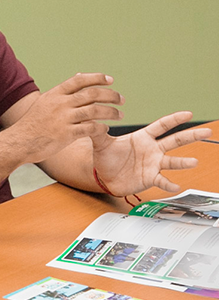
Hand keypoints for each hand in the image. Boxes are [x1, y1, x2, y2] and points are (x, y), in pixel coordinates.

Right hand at [7, 73, 122, 162]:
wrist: (19, 142)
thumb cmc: (33, 123)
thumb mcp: (45, 102)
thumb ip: (64, 91)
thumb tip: (80, 75)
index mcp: (55, 94)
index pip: (80, 80)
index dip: (97, 78)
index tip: (111, 80)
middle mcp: (60, 103)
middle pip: (92, 94)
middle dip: (111, 95)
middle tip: (121, 99)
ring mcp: (63, 118)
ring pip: (94, 111)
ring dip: (111, 112)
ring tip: (120, 115)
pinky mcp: (66, 134)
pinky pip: (90, 128)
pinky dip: (101, 128)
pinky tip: (106, 129)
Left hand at [92, 111, 210, 194]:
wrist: (103, 176)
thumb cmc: (105, 157)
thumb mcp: (100, 143)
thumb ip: (97, 132)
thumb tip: (91, 120)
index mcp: (142, 137)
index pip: (161, 126)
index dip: (174, 119)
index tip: (188, 113)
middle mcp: (152, 150)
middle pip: (175, 141)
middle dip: (191, 136)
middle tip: (207, 131)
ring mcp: (153, 164)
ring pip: (172, 161)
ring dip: (184, 162)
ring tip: (194, 161)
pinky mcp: (150, 178)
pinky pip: (162, 180)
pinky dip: (169, 183)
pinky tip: (176, 185)